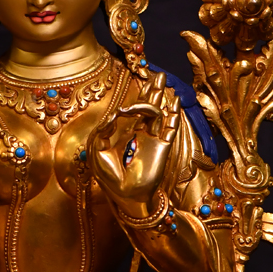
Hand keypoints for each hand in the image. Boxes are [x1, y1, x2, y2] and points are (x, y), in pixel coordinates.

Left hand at [89, 73, 180, 215]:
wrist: (127, 196)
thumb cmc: (110, 178)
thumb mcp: (98, 152)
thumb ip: (104, 131)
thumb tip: (114, 114)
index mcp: (126, 134)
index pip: (133, 111)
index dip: (135, 99)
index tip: (127, 102)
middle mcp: (142, 134)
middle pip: (149, 106)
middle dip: (154, 90)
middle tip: (159, 74)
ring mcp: (154, 139)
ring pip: (159, 113)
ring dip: (160, 98)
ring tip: (164, 81)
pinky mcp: (163, 146)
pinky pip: (169, 127)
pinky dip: (172, 114)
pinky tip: (174, 102)